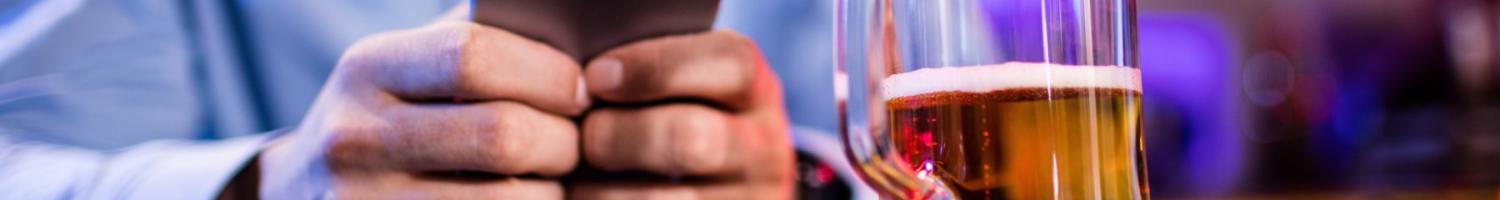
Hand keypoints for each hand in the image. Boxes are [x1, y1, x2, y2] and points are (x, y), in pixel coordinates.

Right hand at [253, 20, 588, 198]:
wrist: (303, 194)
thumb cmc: (387, 119)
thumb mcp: (404, 71)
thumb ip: (472, 48)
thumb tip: (569, 38)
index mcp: (368, 68)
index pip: (472, 55)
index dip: (546, 72)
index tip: (579, 90)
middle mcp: (357, 136)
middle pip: (503, 135)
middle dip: (564, 140)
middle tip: (576, 143)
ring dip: (552, 191)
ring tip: (550, 178)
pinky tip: (525, 199)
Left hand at [571, 30, 795, 198]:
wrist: (734, 186)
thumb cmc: (690, 118)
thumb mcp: (698, 88)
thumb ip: (659, 76)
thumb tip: (588, 82)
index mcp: (757, 94)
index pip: (729, 64)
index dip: (656, 67)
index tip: (598, 78)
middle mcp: (761, 150)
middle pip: (693, 138)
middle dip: (620, 134)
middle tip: (586, 137)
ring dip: (602, 190)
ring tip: (578, 180)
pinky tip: (592, 199)